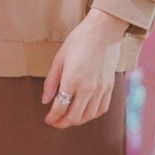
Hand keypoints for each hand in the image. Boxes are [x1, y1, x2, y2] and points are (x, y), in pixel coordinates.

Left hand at [42, 8, 128, 127]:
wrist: (104, 31)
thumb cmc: (79, 41)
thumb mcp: (59, 59)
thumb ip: (51, 82)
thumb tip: (45, 101)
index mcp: (72, 80)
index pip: (60, 108)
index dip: (53, 117)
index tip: (48, 120)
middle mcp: (88, 88)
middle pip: (74, 116)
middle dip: (62, 123)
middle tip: (55, 122)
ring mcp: (101, 88)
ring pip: (89, 116)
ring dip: (77, 121)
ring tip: (68, 118)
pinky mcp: (110, 87)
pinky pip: (102, 109)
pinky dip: (92, 115)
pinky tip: (85, 113)